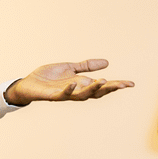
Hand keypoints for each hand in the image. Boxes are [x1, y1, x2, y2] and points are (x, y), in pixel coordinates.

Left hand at [4, 59, 133, 105]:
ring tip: (103, 81)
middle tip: (122, 85)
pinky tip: (73, 83)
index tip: (131, 84)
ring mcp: (65, 94)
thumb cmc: (47, 77)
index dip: (116, 85)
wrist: (27, 84)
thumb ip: (86, 66)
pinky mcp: (52, 96)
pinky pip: (62, 94)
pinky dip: (68, 90)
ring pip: (82, 95)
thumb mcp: (69, 67)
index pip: (102, 86)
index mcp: (81, 84)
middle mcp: (76, 91)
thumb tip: (107, 62)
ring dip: (93, 89)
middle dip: (110, 89)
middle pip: (96, 93)